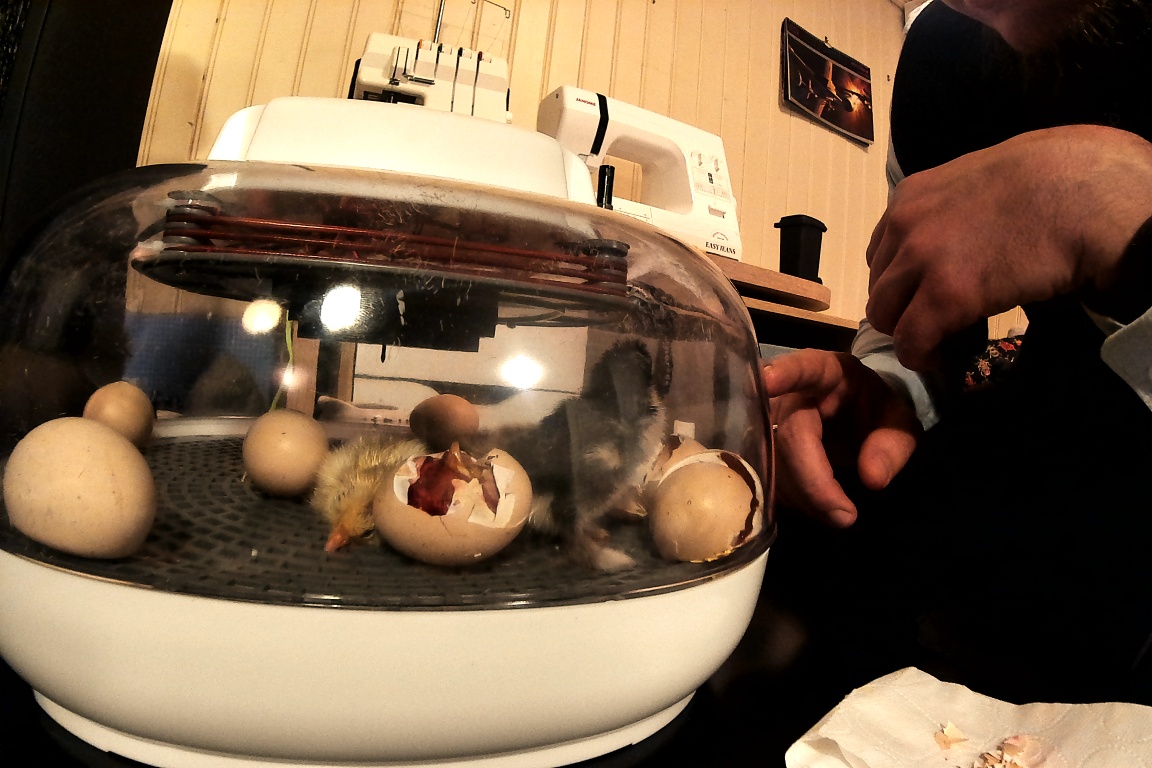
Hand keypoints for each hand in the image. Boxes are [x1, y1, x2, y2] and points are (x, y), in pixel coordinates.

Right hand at [762, 349, 921, 526]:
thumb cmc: (874, 412)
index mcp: (827, 372)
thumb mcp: (898, 422)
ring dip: (806, 497)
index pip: (804, 368)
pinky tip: (820, 508)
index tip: (769, 380)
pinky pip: (769, 480)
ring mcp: (767, 422)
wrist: (855, 419)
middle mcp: (789, 394)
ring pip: (774, 464)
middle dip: (813, 480)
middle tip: (845, 516)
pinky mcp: (761, 451)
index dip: (785, 373)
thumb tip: (872, 479)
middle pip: (787, 435)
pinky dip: (797, 502)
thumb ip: (892, 445)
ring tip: (841, 513)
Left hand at [867, 125, 1151, 370]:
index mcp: (910, 196)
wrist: (1082, 193)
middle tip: (936, 321)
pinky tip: (941, 356)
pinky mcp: (944, 296)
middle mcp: (904, 226)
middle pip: (878, 287)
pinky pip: (911, 341)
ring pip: (885, 317)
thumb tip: (947, 245)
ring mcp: (921, 260)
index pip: (880, 253)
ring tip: (942, 338)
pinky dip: (921, 356)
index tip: (924, 295)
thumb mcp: (975, 182)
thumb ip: (946, 211)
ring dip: (910, 333)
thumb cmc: (1046, 182)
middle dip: (902, 309)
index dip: (901, 282)